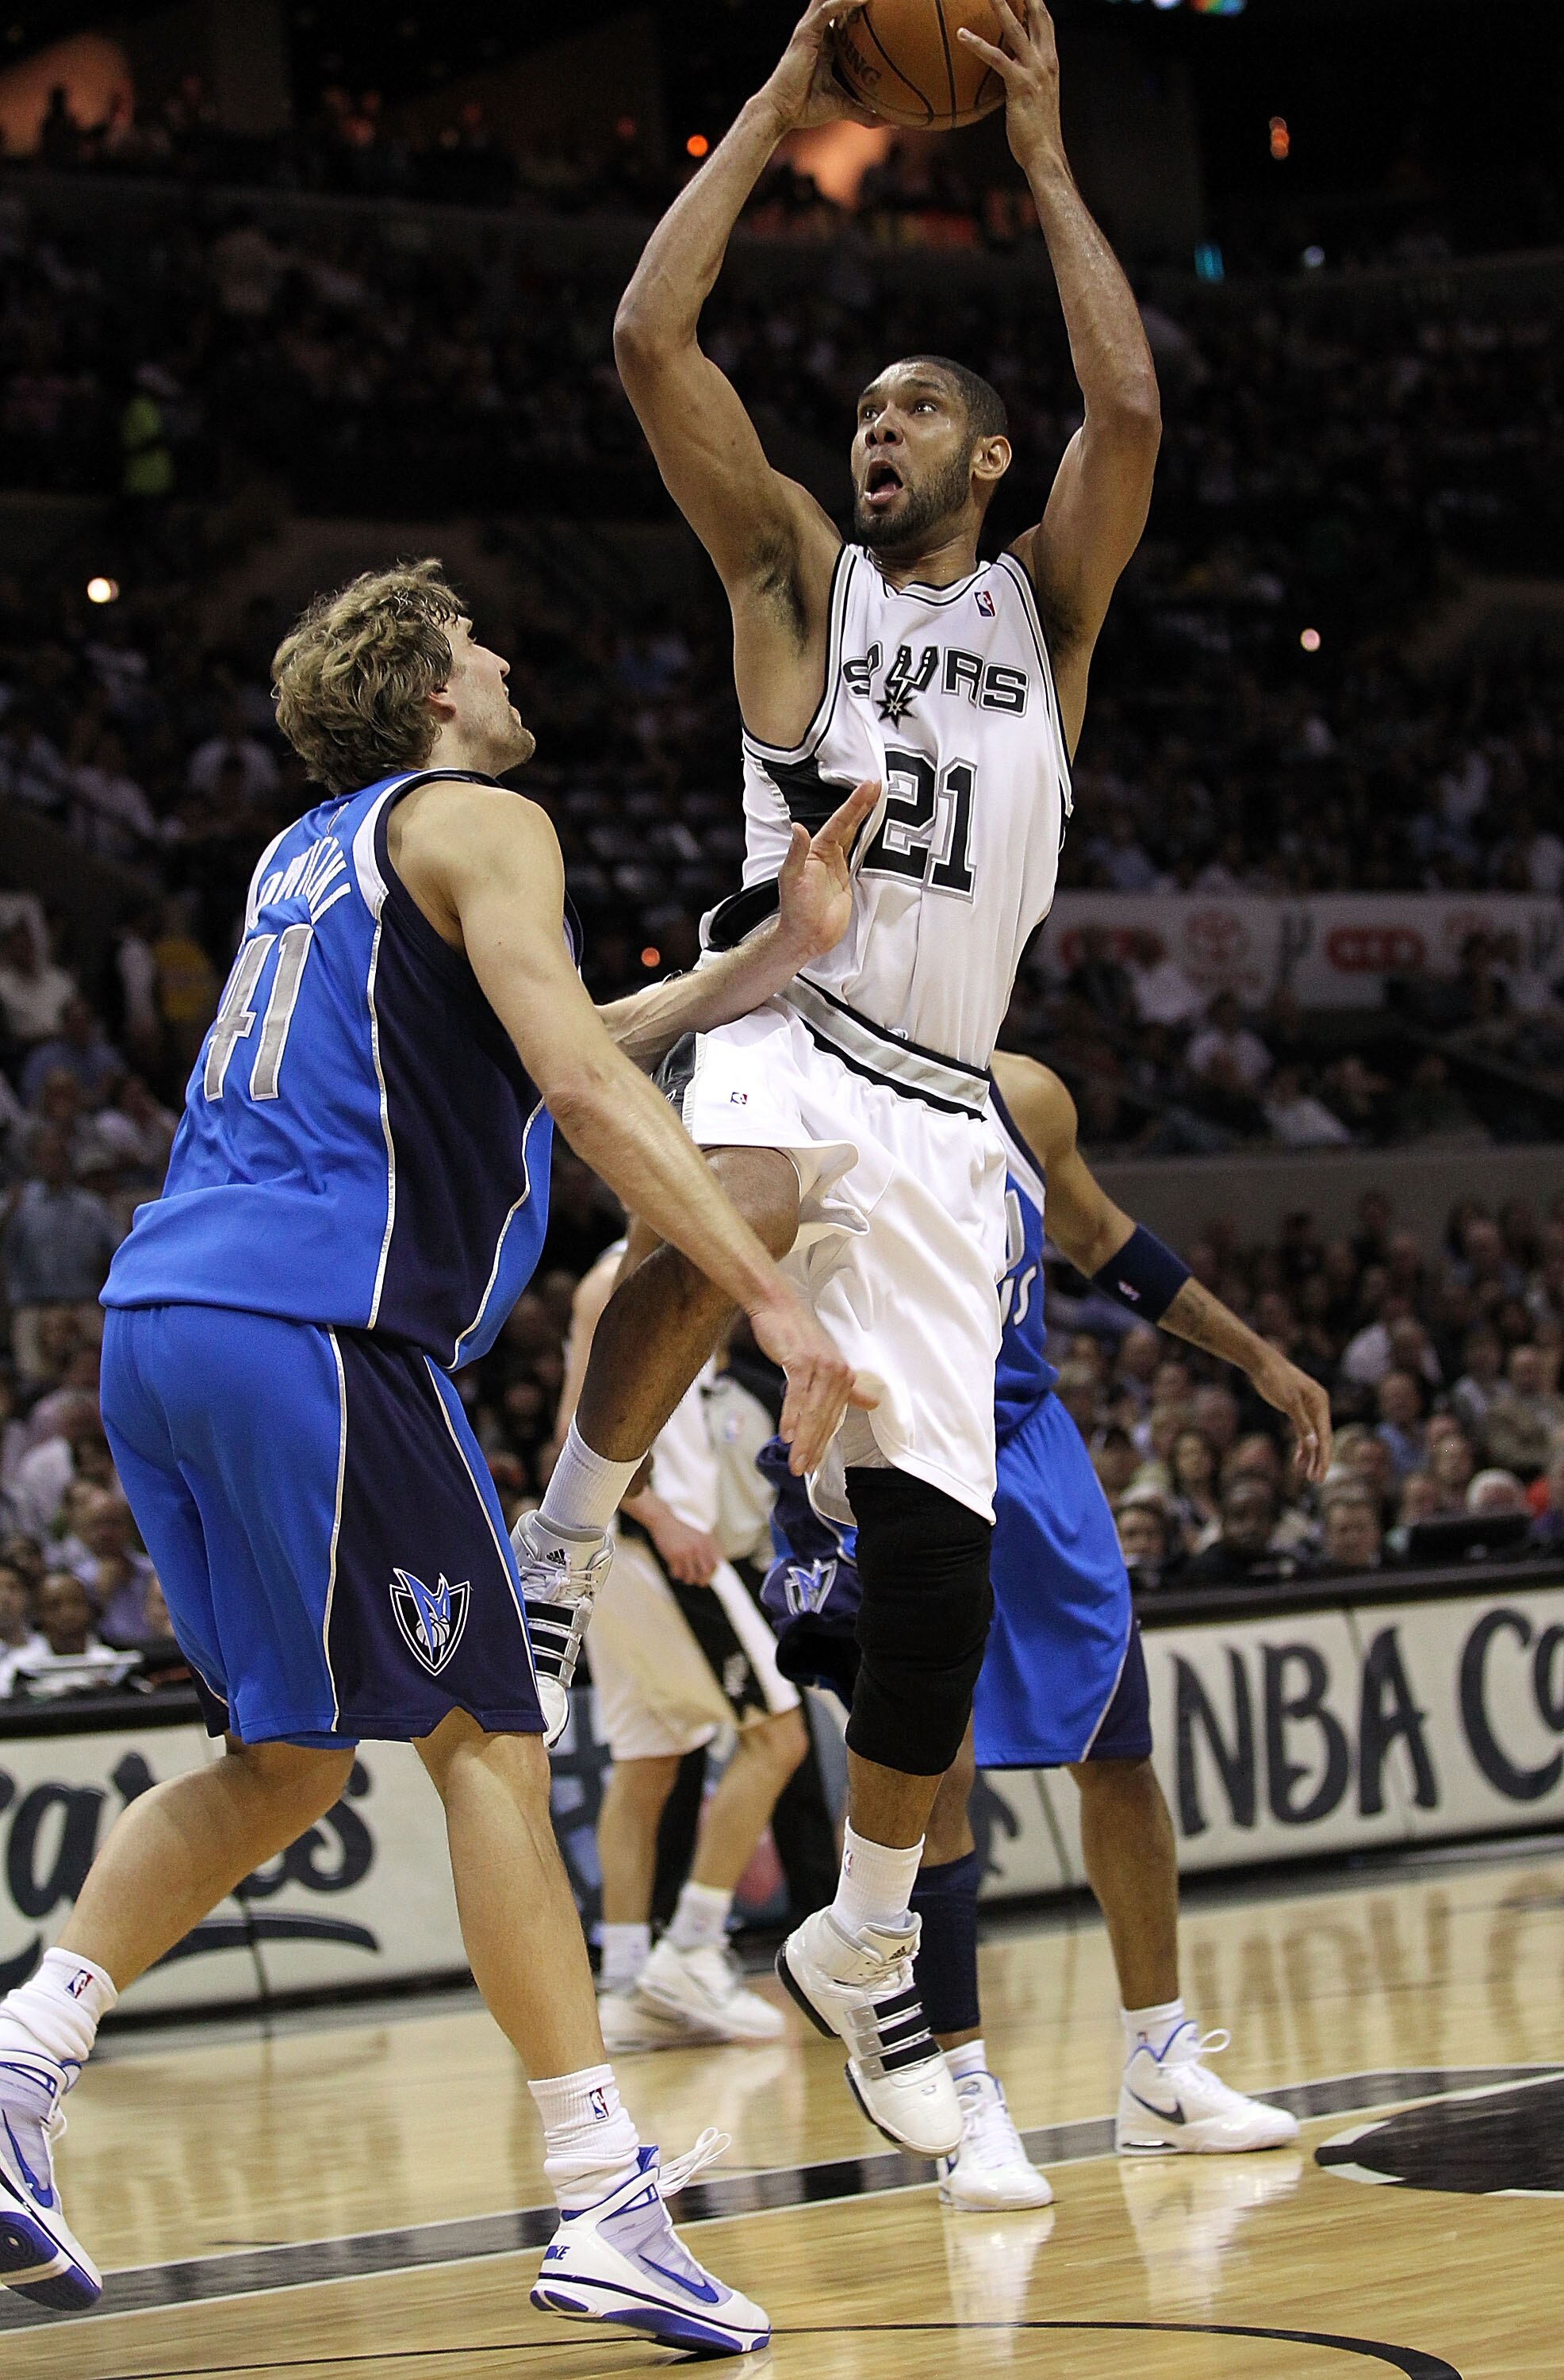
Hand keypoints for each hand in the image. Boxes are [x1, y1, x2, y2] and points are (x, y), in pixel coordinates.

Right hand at [641, 1503, 721, 1585]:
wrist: (664, 1522)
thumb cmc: (680, 1530)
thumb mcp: (697, 1535)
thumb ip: (706, 1548)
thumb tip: (713, 1565)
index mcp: (705, 1542)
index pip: (715, 1563)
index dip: (712, 1573)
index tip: (707, 1576)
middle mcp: (697, 1547)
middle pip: (705, 1572)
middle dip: (702, 1580)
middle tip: (697, 1582)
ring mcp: (686, 1552)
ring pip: (690, 1576)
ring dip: (687, 1579)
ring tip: (683, 1575)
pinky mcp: (674, 1556)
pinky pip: (677, 1573)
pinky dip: (675, 1574)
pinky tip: (673, 1570)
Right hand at [748, 1288, 878, 1474]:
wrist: (779, 1308)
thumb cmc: (797, 1336)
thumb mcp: (824, 1363)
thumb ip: (847, 1388)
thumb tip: (872, 1402)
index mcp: (843, 1377)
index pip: (833, 1418)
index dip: (822, 1443)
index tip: (811, 1464)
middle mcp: (836, 1373)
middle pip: (824, 1419)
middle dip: (812, 1448)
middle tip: (802, 1470)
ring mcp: (820, 1367)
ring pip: (812, 1412)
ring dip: (803, 1440)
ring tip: (795, 1461)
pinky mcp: (802, 1362)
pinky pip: (797, 1395)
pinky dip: (792, 1416)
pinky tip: (787, 1434)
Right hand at [759, 0, 879, 132]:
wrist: (781, 112)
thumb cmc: (805, 109)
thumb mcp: (842, 108)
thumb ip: (866, 113)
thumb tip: (894, 124)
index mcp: (826, 45)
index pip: (845, 20)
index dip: (860, 10)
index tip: (883, 9)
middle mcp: (819, 32)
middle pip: (838, 3)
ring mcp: (811, 29)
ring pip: (832, 0)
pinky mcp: (806, 32)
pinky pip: (827, 10)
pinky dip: (844, 2)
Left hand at [775, 778, 878, 964]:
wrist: (806, 936)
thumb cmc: (795, 909)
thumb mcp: (792, 878)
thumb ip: (797, 852)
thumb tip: (798, 827)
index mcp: (816, 850)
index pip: (839, 822)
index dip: (854, 804)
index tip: (867, 787)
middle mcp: (828, 855)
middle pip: (850, 824)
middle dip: (864, 804)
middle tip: (879, 784)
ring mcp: (840, 867)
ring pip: (857, 836)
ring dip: (869, 819)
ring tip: (883, 801)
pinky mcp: (850, 880)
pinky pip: (863, 856)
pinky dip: (872, 843)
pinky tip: (882, 834)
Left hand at [957, 0, 1064, 168]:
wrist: (1045, 155)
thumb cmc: (1037, 133)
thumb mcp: (1036, 99)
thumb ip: (1026, 79)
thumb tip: (1011, 70)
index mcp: (1051, 62)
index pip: (1046, 22)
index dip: (1036, 2)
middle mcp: (1046, 62)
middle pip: (1037, 15)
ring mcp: (1034, 72)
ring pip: (1015, 29)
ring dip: (1001, 5)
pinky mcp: (1019, 86)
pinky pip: (996, 58)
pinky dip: (977, 44)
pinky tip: (961, 34)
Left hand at [1250, 1348, 1332, 1484]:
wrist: (1261, 1363)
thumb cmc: (1275, 1379)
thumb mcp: (1289, 1402)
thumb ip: (1302, 1424)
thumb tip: (1314, 1445)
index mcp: (1320, 1402)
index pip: (1325, 1435)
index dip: (1324, 1456)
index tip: (1321, 1474)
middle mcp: (1318, 1406)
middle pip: (1322, 1438)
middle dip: (1320, 1460)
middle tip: (1317, 1481)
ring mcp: (1308, 1408)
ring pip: (1313, 1437)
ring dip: (1312, 1456)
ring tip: (1309, 1477)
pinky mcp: (1297, 1409)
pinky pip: (1303, 1432)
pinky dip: (1302, 1446)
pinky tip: (1298, 1461)